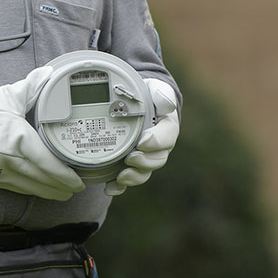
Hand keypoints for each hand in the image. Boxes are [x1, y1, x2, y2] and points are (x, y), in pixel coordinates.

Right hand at [0, 66, 84, 200]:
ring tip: (61, 194)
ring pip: (31, 187)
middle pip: (43, 180)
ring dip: (48, 192)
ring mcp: (2, 170)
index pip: (49, 164)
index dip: (66, 176)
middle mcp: (13, 159)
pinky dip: (30, 190)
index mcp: (20, 139)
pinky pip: (16, 187)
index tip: (78, 182)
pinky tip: (37, 190)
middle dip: (61, 187)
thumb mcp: (8, 97)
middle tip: (74, 190)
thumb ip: (31, 87)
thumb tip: (48, 74)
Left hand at [105, 79, 178, 196]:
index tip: (142, 142)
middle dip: (144, 162)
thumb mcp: (153, 89)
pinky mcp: (130, 165)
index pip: (168, 135)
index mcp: (166, 126)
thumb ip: (161, 94)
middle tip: (130, 158)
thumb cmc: (144, 95)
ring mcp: (145, 157)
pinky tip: (110, 188)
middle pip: (158, 159)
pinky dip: (119, 186)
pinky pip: (128, 180)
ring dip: (134, 176)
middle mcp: (159, 145)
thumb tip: (167, 102)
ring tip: (121, 177)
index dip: (156, 141)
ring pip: (144, 172)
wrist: (130, 103)